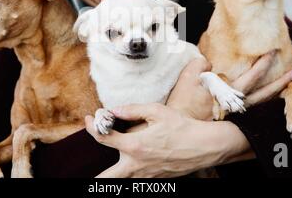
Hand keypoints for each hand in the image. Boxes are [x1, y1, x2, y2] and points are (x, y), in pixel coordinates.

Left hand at [85, 103, 249, 177]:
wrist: (204, 146)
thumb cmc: (181, 127)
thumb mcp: (156, 111)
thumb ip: (131, 110)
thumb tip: (112, 110)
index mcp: (134, 146)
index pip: (103, 138)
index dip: (92, 127)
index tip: (89, 119)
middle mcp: (136, 165)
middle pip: (105, 180)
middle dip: (94, 179)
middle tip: (86, 171)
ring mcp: (145, 176)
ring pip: (120, 182)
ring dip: (112, 174)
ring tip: (114, 159)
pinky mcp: (155, 180)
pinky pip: (136, 180)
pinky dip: (129, 173)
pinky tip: (133, 161)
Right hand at [167, 51, 291, 120]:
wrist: (180, 134)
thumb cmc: (183, 107)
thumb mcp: (187, 79)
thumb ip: (200, 65)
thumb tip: (208, 63)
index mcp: (229, 93)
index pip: (252, 76)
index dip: (264, 63)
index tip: (273, 52)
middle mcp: (237, 107)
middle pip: (264, 94)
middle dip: (280, 82)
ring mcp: (236, 119)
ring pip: (261, 108)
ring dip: (274, 98)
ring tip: (286, 91)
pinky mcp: (231, 127)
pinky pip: (253, 120)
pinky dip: (263, 115)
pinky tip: (267, 112)